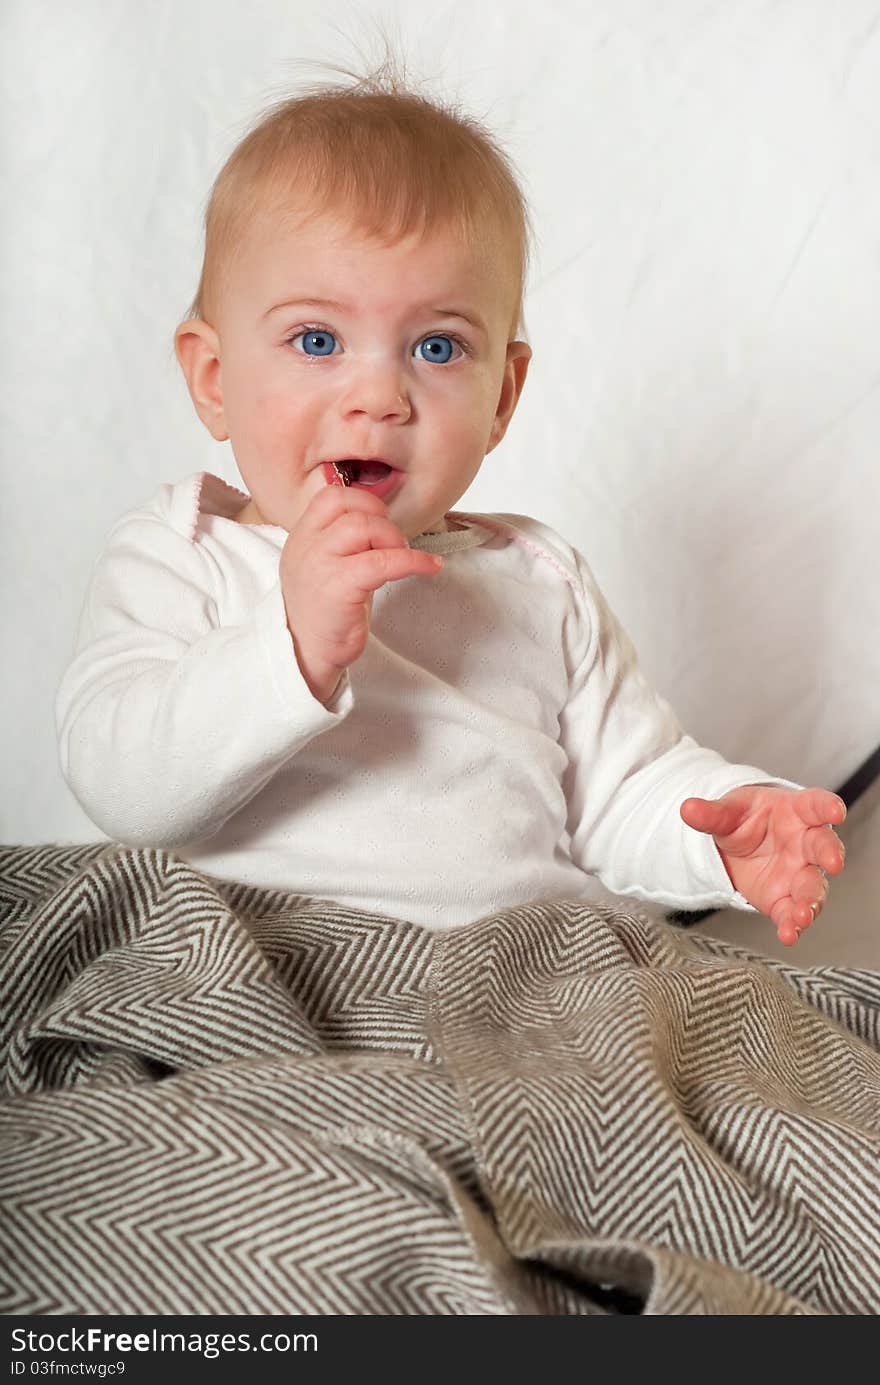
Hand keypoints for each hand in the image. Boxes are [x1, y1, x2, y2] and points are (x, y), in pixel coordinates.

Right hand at [279, 485, 442, 703]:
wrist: (306, 652)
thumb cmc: (325, 611)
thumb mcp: (325, 564)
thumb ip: (344, 539)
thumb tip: (383, 518)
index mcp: (302, 536)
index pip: (332, 495)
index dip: (364, 502)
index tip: (381, 522)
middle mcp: (306, 546)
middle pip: (352, 509)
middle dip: (384, 522)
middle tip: (395, 546)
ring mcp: (319, 565)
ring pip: (364, 527)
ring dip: (394, 539)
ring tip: (404, 558)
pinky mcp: (338, 588)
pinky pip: (383, 561)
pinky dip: (414, 560)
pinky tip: (429, 566)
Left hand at [680, 786, 846, 945]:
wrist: (735, 845)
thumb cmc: (743, 820)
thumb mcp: (726, 813)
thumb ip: (711, 814)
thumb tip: (687, 808)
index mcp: (794, 811)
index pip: (816, 804)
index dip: (827, 805)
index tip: (835, 810)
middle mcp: (804, 842)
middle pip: (823, 846)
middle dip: (830, 854)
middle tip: (832, 863)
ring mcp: (799, 872)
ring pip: (813, 886)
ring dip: (811, 900)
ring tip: (802, 914)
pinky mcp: (785, 898)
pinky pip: (792, 912)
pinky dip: (792, 925)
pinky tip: (788, 934)